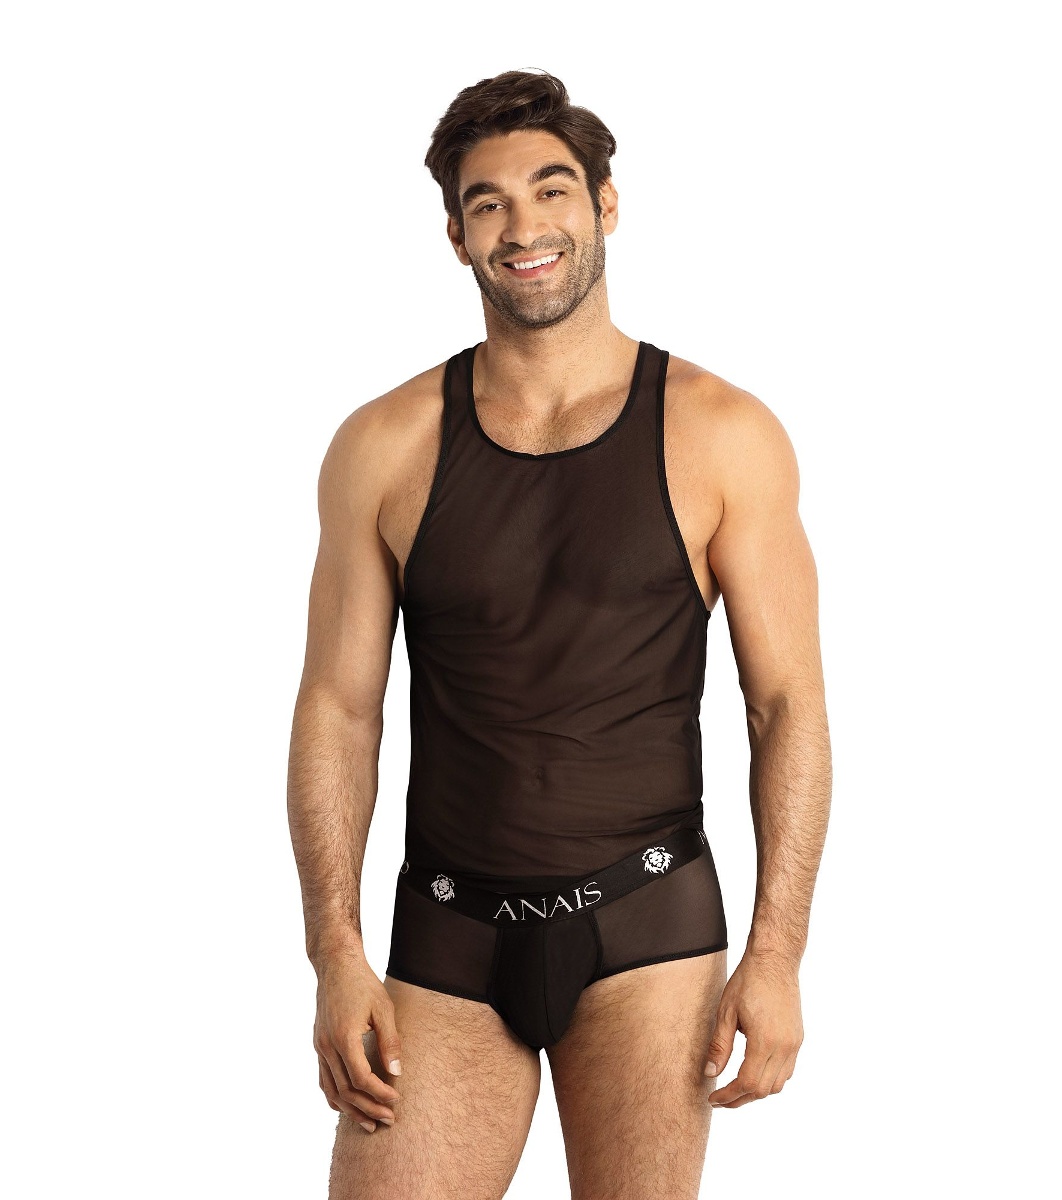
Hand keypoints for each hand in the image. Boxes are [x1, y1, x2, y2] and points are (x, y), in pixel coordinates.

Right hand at [314, 952, 403, 1131]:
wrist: (336, 965)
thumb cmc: (363, 984)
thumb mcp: (383, 1008)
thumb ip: (390, 1042)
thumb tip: (397, 1073)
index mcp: (344, 1037)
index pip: (360, 1079)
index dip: (379, 1094)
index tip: (396, 1100)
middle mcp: (327, 1046)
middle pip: (345, 1091)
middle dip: (368, 1109)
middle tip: (388, 1120)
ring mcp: (320, 1046)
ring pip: (331, 1090)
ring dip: (350, 1110)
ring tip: (369, 1124)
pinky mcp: (318, 1044)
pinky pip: (323, 1079)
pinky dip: (334, 1097)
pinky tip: (347, 1107)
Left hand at [703, 950, 802, 1108]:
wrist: (774, 960)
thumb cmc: (747, 981)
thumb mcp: (726, 1012)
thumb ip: (719, 1046)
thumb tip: (710, 1074)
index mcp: (765, 1041)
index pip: (747, 1083)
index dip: (729, 1096)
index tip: (713, 1099)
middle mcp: (785, 1047)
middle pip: (763, 1089)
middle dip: (740, 1099)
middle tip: (720, 1100)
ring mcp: (794, 1043)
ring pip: (778, 1084)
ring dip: (756, 1091)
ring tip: (735, 1089)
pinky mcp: (798, 1038)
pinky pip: (786, 1070)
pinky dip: (770, 1079)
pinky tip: (754, 1073)